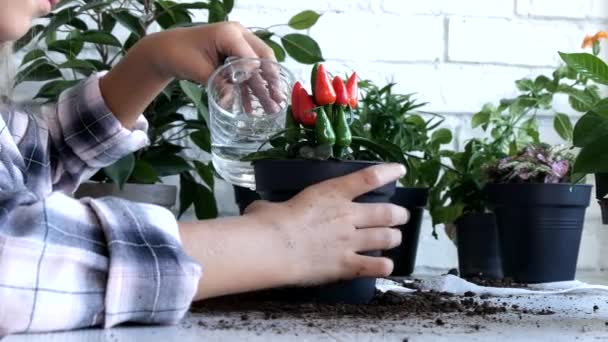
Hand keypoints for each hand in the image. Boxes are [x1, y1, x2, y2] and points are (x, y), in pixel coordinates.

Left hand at [100, 22, 279, 126]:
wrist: (166, 50)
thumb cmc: (179, 54)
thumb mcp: (199, 69)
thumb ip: (218, 83)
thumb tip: (231, 101)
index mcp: (230, 34)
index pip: (252, 55)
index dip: (262, 75)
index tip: (270, 94)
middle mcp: (238, 36)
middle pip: (262, 59)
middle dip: (271, 82)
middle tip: (279, 101)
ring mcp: (237, 47)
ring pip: (256, 70)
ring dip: (263, 90)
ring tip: (271, 109)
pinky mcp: (233, 58)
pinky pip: (246, 74)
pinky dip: (248, 90)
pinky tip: (251, 108)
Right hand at [244, 163, 409, 285]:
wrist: (272, 248)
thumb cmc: (267, 221)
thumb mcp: (272, 204)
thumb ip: (275, 206)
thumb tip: (262, 211)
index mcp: (332, 193)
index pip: (368, 178)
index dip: (388, 172)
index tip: (400, 170)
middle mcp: (348, 215)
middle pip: (387, 212)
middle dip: (399, 215)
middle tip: (401, 216)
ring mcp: (351, 241)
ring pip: (387, 237)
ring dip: (394, 238)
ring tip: (394, 239)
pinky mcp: (347, 265)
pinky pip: (377, 266)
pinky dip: (385, 266)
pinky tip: (385, 266)